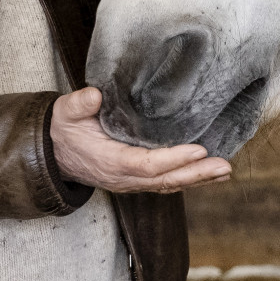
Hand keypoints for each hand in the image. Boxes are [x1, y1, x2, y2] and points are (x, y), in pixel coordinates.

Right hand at [49, 88, 231, 193]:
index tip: (199, 150)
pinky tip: (210, 174)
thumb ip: (78, 104)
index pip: (146, 165)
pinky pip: (166, 183)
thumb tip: (94, 95)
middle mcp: (124, 178)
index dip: (174, 159)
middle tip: (224, 165)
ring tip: (225, 170)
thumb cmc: (64, 130)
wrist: (54, 153)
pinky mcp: (137, 180)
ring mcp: (131, 182)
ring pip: (169, 184)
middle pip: (165, 180)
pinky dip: (189, 179)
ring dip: (198, 179)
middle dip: (196, 173)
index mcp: (110, 161)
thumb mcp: (65, 113)